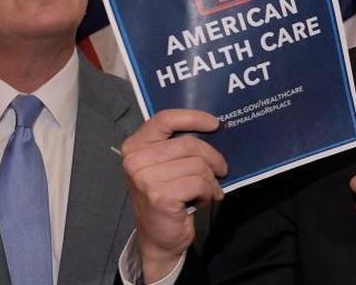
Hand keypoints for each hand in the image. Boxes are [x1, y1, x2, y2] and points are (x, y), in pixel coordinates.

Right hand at [121, 109, 227, 282]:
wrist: (157, 238)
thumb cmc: (165, 196)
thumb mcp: (164, 166)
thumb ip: (178, 146)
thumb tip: (213, 128)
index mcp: (134, 146)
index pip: (165, 119)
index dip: (193, 117)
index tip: (214, 124)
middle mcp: (135, 161)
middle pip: (189, 144)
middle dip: (212, 158)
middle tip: (221, 170)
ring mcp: (146, 179)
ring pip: (198, 165)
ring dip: (210, 180)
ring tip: (207, 190)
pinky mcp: (161, 196)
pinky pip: (200, 183)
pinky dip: (208, 192)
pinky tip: (203, 200)